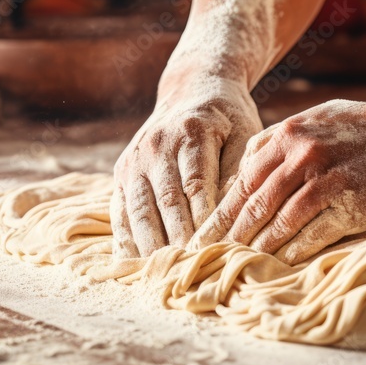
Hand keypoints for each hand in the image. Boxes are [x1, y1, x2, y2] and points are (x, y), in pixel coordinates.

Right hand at [111, 77, 261, 257]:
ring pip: (139, 211)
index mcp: (191, 133)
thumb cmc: (227, 117)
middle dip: (179, 242)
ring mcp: (134, 160)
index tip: (217, 253)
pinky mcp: (122, 172)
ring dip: (151, 247)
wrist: (192, 88)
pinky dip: (126, 240)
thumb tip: (233, 212)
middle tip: (193, 272)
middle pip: (166, 204)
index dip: (205, 224)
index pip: (196, 188)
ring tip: (166, 276)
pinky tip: (135, 265)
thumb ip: (238, 170)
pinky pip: (121, 212)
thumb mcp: (244, 133)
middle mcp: (156, 146)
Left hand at [192, 98, 365, 263]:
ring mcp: (327, 181)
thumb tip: (243, 173)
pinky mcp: (351, 204)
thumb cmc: (361, 128)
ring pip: (280, 223)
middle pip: (255, 206)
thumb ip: (275, 143)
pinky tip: (281, 263)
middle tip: (209, 258)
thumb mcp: (312, 120)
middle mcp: (302, 156)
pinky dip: (295, 251)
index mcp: (287, 135)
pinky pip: (313, 234)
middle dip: (230, 236)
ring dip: (259, 248)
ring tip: (241, 265)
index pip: (243, 182)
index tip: (203, 235)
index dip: (221, 213)